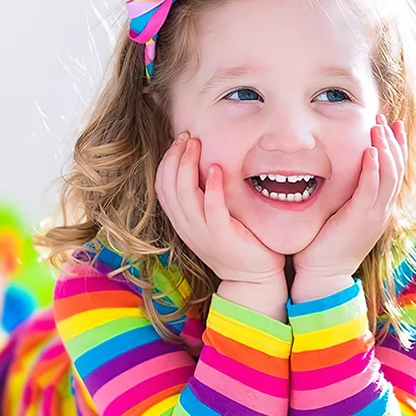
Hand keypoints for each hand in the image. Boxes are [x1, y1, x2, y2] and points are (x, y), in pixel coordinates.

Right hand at [156, 133, 285, 284]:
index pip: (162, 186)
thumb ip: (204, 201)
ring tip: (196, 144)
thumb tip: (206, 168)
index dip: (167, 161)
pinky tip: (216, 169)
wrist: (253, 279)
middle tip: (187, 136)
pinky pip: (212, 208)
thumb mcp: (213, 222)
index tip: (180, 140)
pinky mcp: (223, 236)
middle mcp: (188, 227)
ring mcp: (203, 232)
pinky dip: (212, 187)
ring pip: (184, 194)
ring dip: (188, 165)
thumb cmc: (238, 245)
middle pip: (169, 186)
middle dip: (175, 156)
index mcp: (183, 222)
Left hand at [291, 116, 405, 298]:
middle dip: (392, 142)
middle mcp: (381, 211)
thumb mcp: (340, 215)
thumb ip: (345, 196)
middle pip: (396, 170)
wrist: (323, 276)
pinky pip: (371, 190)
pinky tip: (371, 152)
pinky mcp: (360, 220)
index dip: (395, 148)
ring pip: (388, 176)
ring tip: (378, 127)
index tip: (391, 126)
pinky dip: (373, 169)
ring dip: (385, 149)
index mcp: (379, 210)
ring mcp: (374, 216)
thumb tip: (339, 174)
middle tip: (385, 119)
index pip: (394, 173)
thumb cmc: (325, 247)